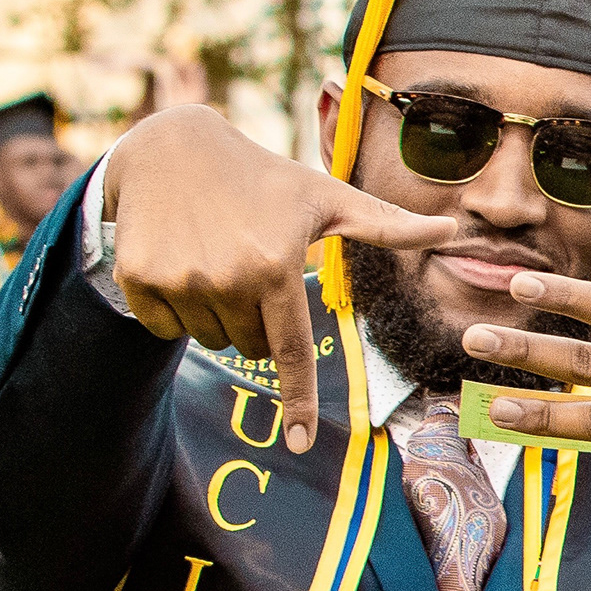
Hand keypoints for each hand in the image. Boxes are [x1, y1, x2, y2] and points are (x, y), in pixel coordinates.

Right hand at [104, 107, 461, 452]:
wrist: (170, 146)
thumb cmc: (262, 177)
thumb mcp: (324, 197)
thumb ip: (387, 226)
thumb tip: (452, 231)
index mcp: (277, 263)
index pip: (291, 350)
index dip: (298, 400)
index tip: (302, 443)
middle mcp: (226, 277)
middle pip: (250, 348)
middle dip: (257, 321)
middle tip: (251, 268)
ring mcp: (178, 279)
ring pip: (210, 340)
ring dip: (218, 314)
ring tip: (215, 258)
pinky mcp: (138, 278)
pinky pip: (165, 329)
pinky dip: (174, 309)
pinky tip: (179, 260)